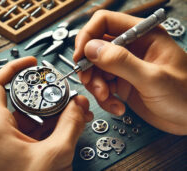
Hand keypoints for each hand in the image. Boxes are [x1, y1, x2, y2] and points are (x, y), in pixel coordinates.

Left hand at [0, 57, 92, 170]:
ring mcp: (1, 144)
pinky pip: (26, 132)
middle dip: (42, 97)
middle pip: (17, 101)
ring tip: (68, 113)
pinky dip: (43, 128)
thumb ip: (71, 124)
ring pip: (24, 118)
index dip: (14, 67)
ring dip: (46, 114)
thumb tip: (79, 104)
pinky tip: (61, 129)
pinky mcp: (9, 152)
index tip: (31, 62)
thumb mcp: (56, 154)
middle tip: (61, 94)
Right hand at [73, 10, 186, 134]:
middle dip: (89, 67)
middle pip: (95, 48)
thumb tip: (91, 48)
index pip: (105, 22)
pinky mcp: (122, 83)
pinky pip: (102, 86)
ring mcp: (125, 67)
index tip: (80, 55)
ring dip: (96, 86)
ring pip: (95, 69)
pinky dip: (103, 98)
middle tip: (91, 82)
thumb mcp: (153, 78)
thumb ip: (121, 61)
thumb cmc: (186, 96)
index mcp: (142, 36)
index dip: (88, 36)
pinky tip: (116, 106)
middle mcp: (131, 48)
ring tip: (107, 98)